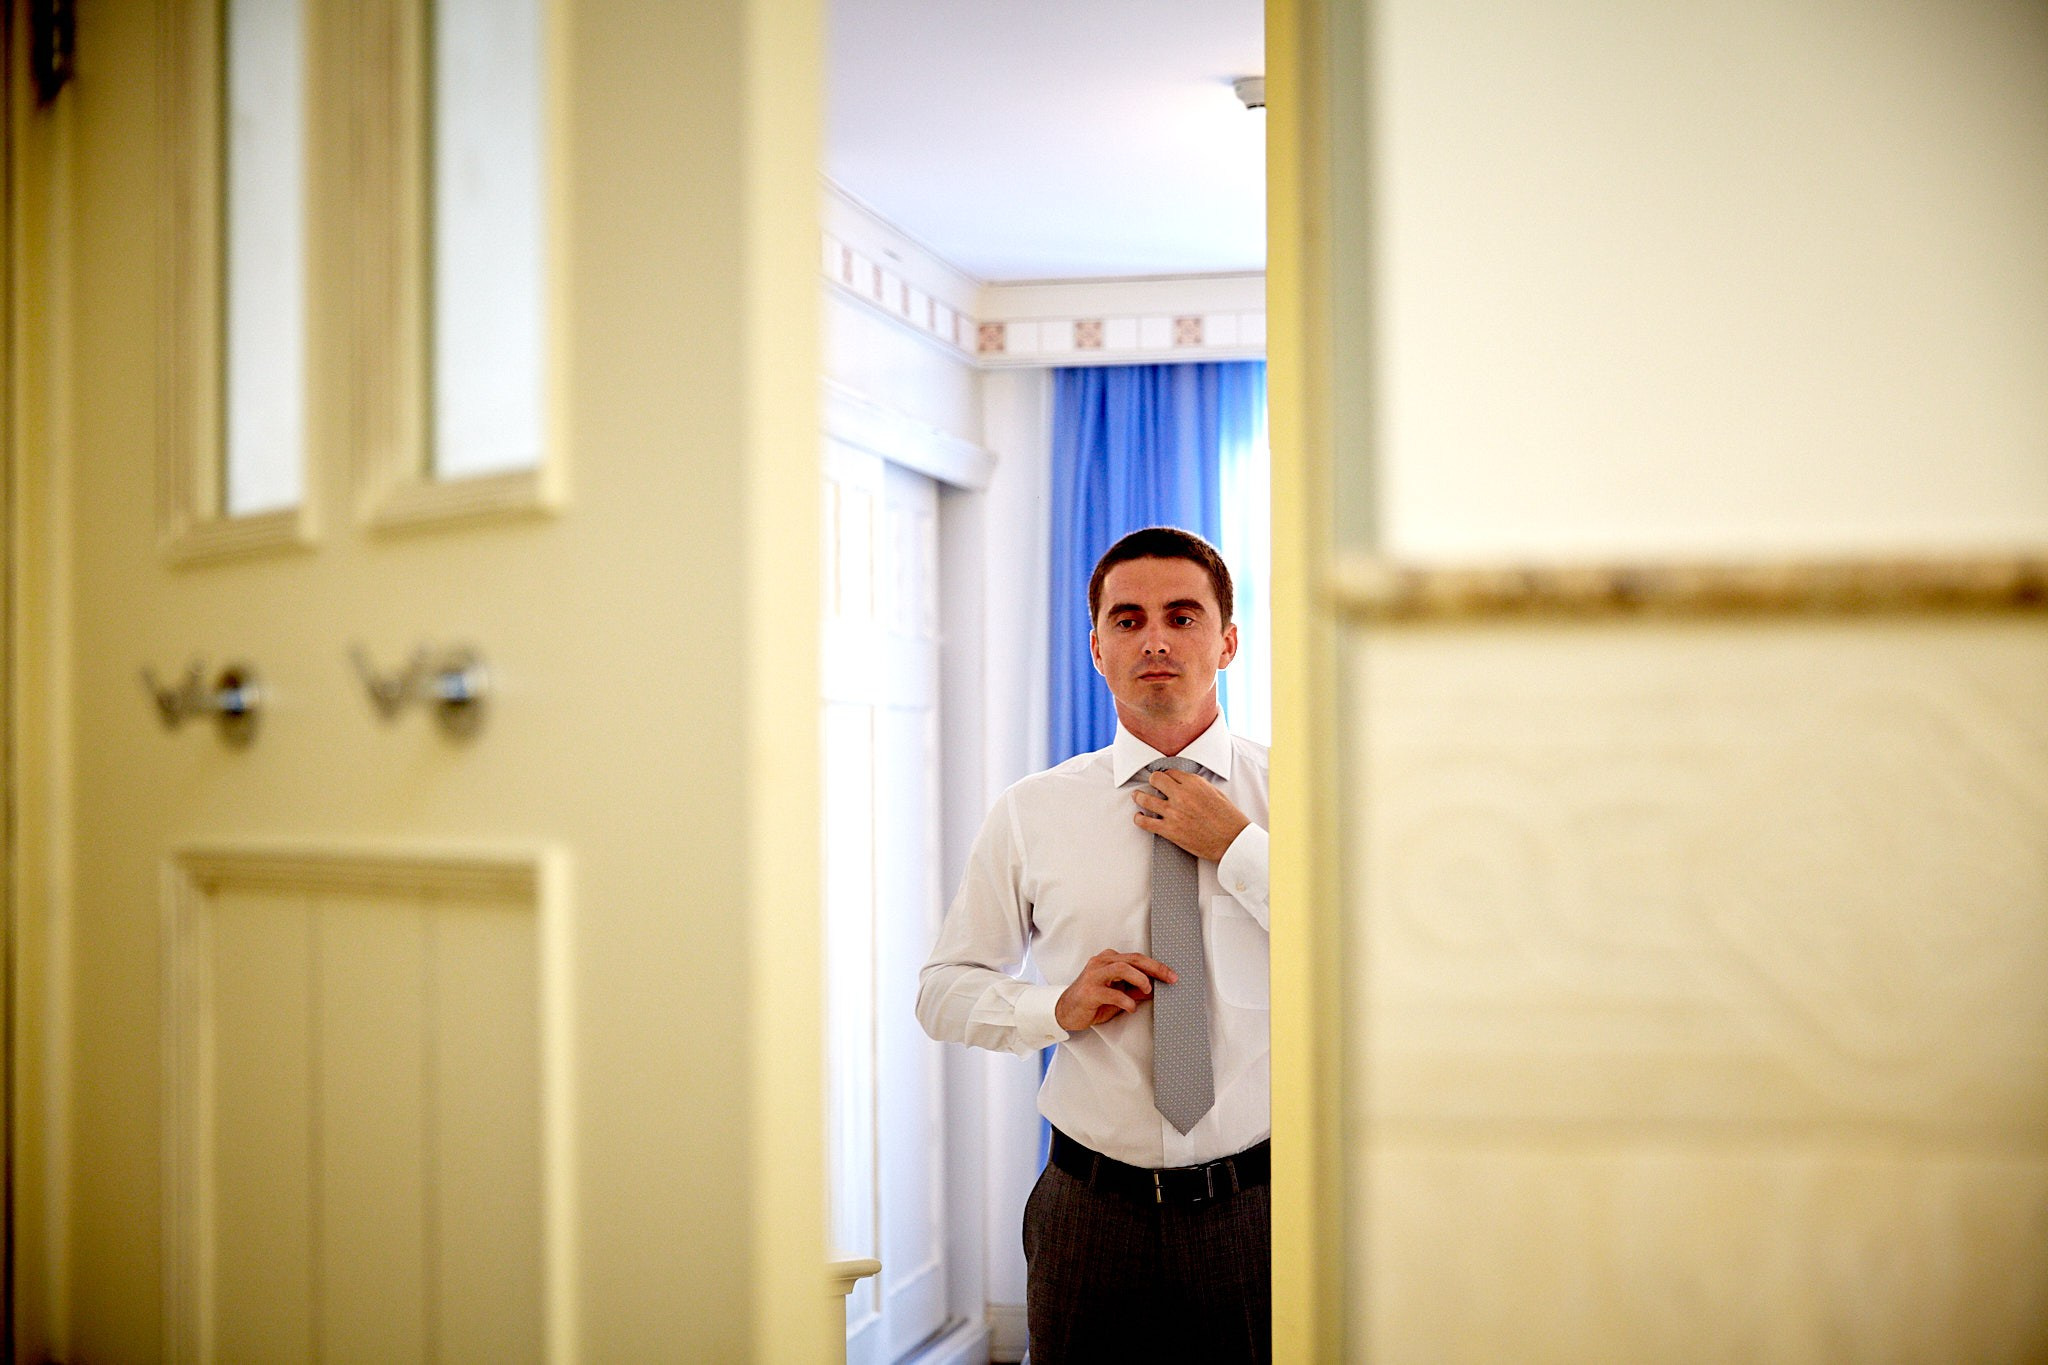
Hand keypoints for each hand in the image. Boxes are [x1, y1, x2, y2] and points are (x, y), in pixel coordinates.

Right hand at [1054, 949, 1177, 1031]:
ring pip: (1122, 968)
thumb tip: (1154, 990)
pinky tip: (1131, 1007)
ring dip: (1139, 978)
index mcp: (1109, 960)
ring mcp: (1094, 976)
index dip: (1156, 966)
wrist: (1065, 1011)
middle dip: (1154, 968)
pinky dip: (1125, 1000)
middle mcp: (1101, 963)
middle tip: (1169, 978)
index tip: (1171, 975)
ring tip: (1147, 990)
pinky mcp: (1089, 991)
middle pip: (1133, 959)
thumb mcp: (1117, 995)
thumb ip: (1134, 990)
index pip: (1137, 958)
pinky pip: (1111, 992)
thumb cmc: (1091, 1001)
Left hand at [1132, 769, 1250, 861]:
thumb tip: (1185, 784)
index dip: (1167, 776)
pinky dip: (1139, 819)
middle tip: (1151, 785)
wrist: (1232, 840)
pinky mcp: (1169, 830)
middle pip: (1155, 780)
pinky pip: (1146, 822)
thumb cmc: (1228, 818)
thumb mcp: (1215, 793)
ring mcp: (1173, 813)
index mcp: (1194, 783)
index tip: (1164, 779)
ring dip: (1139, 797)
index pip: (1171, 772)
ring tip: (1137, 796)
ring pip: (1145, 799)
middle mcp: (1181, 795)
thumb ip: (1197, 786)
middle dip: (1153, 781)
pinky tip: (1139, 817)